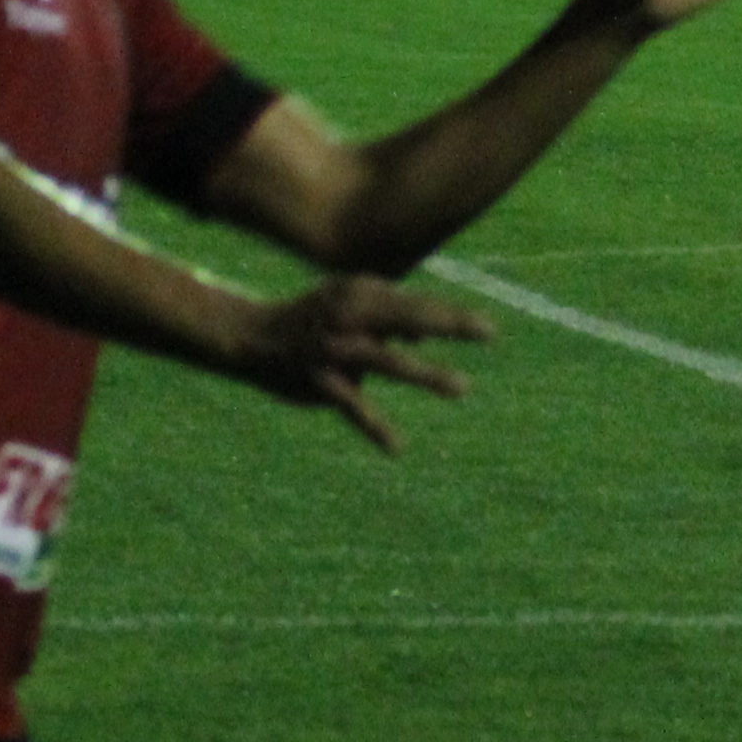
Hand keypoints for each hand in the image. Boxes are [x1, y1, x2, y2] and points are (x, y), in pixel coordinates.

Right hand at [234, 275, 488, 452]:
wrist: (253, 337)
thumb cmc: (310, 318)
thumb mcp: (347, 303)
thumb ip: (387, 314)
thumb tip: (425, 334)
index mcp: (360, 293)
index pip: (414, 303)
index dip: (451, 316)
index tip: (487, 330)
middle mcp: (349, 316)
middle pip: (409, 317)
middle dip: (451, 325)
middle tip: (489, 333)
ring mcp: (335, 348)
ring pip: (388, 360)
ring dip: (427, 373)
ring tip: (464, 387)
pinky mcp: (320, 381)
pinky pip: (354, 406)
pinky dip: (376, 428)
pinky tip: (398, 448)